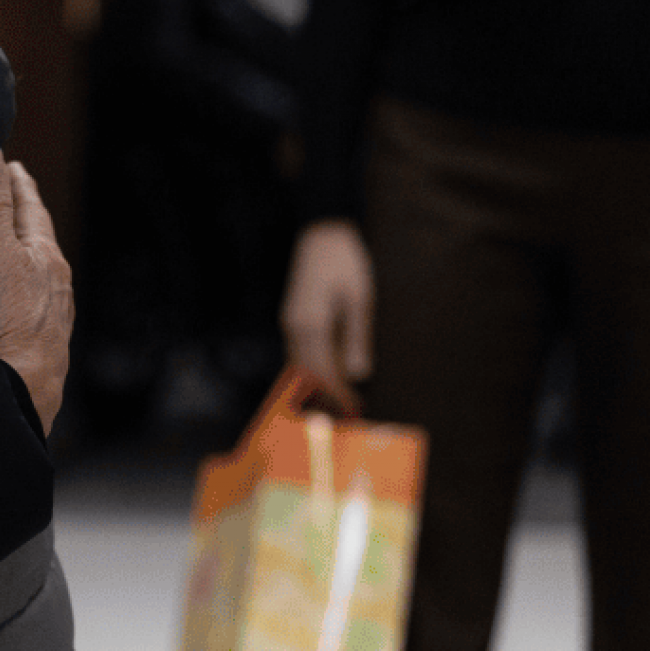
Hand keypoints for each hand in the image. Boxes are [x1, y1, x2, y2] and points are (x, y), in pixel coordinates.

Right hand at [0, 148, 71, 434]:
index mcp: (46, 256)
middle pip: (37, 237)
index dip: (17, 182)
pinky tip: (7, 297)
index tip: (9, 163)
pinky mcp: (39, 342)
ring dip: (20, 251)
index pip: (30, 206)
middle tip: (8, 191)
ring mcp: (50, 315)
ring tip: (5, 240)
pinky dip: (17, 284)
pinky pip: (29, 299)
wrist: (20, 391)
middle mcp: (55, 284)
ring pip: (36, 270)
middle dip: (20, 214)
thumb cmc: (10, 322)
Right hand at [282, 219, 373, 401]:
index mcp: (310, 325)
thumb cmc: (344, 263)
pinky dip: (312, 369)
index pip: (322, 372)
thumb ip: (356, 337)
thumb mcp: (359, 299)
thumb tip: (358, 374)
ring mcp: (290, 323)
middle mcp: (294, 327)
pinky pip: (298, 352)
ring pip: (300, 365)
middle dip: (326, 397)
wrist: (322, 234)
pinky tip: (327, 377)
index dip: (337, 395)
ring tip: (340, 402)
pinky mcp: (293, 318)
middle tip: (348, 416)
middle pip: (307, 373)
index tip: (353, 411)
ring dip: (318, 386)